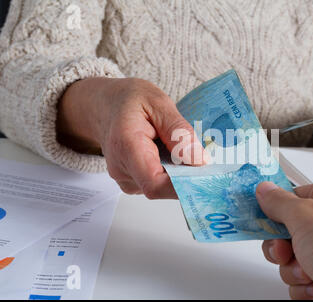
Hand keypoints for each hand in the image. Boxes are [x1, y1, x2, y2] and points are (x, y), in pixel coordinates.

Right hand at [57, 77, 207, 198]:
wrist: (105, 105)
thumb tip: (200, 161)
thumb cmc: (129, 101)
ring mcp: (125, 178)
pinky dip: (170, 171)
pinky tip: (168, 153)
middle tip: (201, 155)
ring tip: (176, 146)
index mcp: (126, 146)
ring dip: (177, 172)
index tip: (205, 174)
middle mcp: (121, 169)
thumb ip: (179, 132)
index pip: (154, 183)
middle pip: (161, 187)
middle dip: (185, 175)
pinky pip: (157, 183)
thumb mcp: (159, 103)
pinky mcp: (132, 182)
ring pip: (161, 187)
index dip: (182, 185)